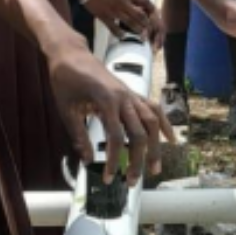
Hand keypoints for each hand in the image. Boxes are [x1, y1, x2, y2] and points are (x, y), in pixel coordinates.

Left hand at [47, 47, 174, 179]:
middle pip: (139, 133)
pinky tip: (170, 139)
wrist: (70, 53)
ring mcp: (131, 94)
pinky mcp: (132, 93)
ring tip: (155, 168)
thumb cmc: (65, 79)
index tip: (109, 177)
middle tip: (132, 181)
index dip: (114, 160)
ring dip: (155, 146)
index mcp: (106, 101)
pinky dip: (164, 123)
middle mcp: (124, 98)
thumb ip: (79, 136)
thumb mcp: (66, 110)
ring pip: (151, 122)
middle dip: (138, 160)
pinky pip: (154, 108)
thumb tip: (87, 160)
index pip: (115, 137)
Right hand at [82, 0, 155, 36]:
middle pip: (139, 15)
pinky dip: (119, 33)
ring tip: (140, 34)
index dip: (151, 9)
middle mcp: (123, 2)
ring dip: (136, 29)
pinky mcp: (104, 16)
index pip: (145, 2)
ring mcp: (114, 10)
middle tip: (148, 27)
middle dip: (145, 22)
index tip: (153, 13)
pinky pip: (114, 28)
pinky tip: (122, 36)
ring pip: (130, 23)